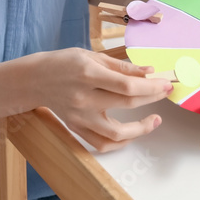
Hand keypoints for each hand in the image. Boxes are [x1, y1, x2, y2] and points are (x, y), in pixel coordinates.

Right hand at [30, 47, 170, 151]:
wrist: (34, 79)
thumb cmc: (65, 63)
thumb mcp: (92, 56)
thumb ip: (121, 66)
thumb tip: (148, 72)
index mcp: (88, 74)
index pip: (127, 85)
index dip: (150, 86)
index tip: (166, 83)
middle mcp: (84, 98)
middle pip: (126, 104)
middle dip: (152, 98)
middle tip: (165, 92)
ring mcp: (79, 117)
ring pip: (115, 133)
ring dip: (140, 129)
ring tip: (154, 120)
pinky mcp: (76, 128)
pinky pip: (101, 144)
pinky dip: (120, 142)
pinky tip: (132, 134)